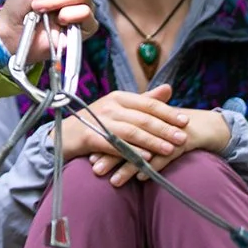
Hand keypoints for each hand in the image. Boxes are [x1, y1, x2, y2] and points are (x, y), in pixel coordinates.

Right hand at [65, 84, 188, 169]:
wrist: (62, 136)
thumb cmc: (94, 123)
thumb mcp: (119, 108)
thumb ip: (144, 100)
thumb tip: (169, 89)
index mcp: (118, 97)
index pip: (148, 103)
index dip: (168, 112)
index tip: (185, 121)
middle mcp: (110, 106)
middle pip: (143, 118)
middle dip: (165, 129)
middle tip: (183, 138)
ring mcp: (99, 121)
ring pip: (131, 131)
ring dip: (152, 141)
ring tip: (169, 149)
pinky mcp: (90, 137)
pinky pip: (115, 145)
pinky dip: (131, 151)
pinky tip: (145, 158)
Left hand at [89, 96, 233, 186]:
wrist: (200, 126)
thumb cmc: (168, 128)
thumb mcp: (149, 126)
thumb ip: (127, 132)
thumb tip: (101, 143)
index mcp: (141, 117)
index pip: (118, 129)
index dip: (103, 141)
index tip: (88, 155)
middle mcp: (152, 123)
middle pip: (127, 139)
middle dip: (109, 155)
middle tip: (95, 169)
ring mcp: (167, 132)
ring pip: (144, 151)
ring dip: (127, 167)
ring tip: (114, 181)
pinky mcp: (181, 143)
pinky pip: (165, 157)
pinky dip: (152, 167)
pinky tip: (141, 178)